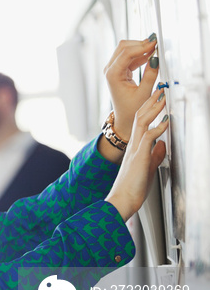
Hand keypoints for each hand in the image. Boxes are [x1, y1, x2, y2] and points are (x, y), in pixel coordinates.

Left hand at [104, 35, 158, 140]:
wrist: (124, 117)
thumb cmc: (131, 109)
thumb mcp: (144, 94)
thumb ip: (150, 75)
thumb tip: (156, 59)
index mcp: (113, 75)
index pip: (125, 53)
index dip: (141, 46)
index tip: (155, 43)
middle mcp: (110, 70)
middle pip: (123, 47)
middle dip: (140, 44)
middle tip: (157, 44)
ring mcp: (114, 68)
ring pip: (126, 49)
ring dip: (141, 47)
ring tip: (156, 49)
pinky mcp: (119, 69)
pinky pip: (130, 56)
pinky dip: (140, 54)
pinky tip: (151, 55)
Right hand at [105, 89, 168, 220]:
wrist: (122, 199)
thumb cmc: (133, 187)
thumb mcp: (148, 167)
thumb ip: (155, 155)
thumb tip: (162, 145)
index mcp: (135, 146)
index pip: (141, 122)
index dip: (149, 108)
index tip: (158, 97)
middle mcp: (133, 144)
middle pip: (140, 117)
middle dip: (150, 102)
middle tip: (159, 89)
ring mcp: (135, 149)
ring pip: (142, 122)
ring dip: (153, 109)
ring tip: (163, 97)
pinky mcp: (139, 156)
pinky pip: (148, 137)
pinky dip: (158, 128)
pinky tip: (166, 122)